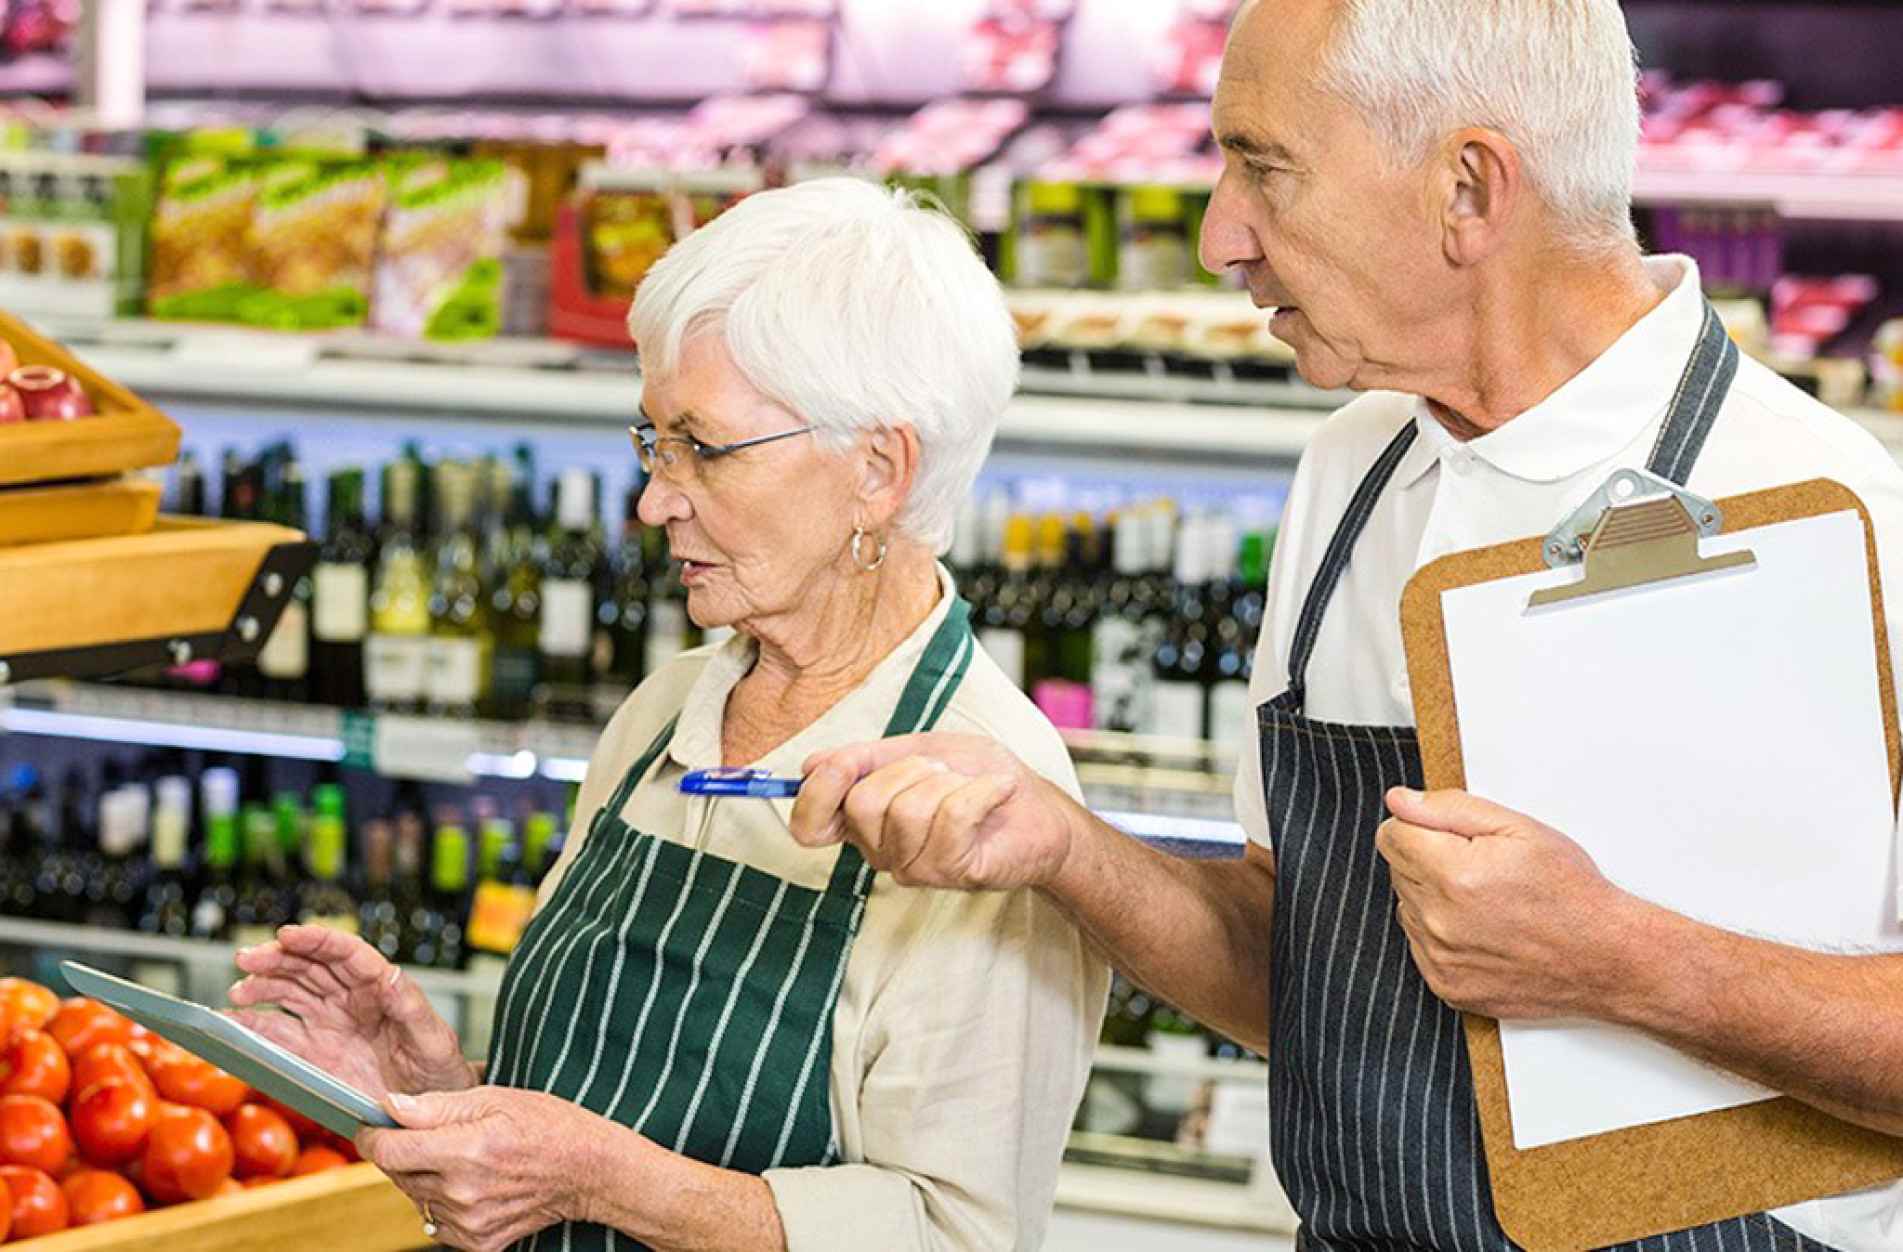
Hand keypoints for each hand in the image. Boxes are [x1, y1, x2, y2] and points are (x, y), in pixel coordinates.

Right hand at [229, 924, 475, 1101]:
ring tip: (237, 991)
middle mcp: (350, 1000)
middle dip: (277, 959)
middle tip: (247, 960)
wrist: (428, 1111)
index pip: (346, 953)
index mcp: (380, 988)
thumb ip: (411, 1008)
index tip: (288, 934)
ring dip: (261, 986)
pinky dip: (253, 1026)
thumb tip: (391, 976)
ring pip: (288, 993)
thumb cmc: (439, 1070)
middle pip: (309, 967)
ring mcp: (328, 1024)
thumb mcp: (433, 1040)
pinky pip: (278, 1033)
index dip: (316, 940)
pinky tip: (232, 1022)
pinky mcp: (313, 1052)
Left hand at [358, 1086, 617, 1251]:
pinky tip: (471, 1185)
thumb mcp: (495, 1098)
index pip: (389, 1152)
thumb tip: (390, 1106)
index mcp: (466, 1150)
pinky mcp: (477, 1243)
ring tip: (462, 1159)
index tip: (374, 1126)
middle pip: (398, 1174)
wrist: (588, 1171)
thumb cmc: (547, 1125)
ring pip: (416, 1197)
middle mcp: (463, 1192)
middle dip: (405, 1152)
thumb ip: (436, 1105)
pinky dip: (444, 1203)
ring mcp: (469, 1223)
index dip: (374, 1136)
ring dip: (425, 1177)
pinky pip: (436, 1222)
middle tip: (434, 1135)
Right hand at [790, 733, 1083, 890]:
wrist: (1040, 809)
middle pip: (861, 803)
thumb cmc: (981, 776)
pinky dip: (980, 790)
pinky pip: (950, 817)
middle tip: (942, 771)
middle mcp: (881, 851)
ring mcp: (914, 867)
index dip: (816, 793)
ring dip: (948, 781)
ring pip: (906, 810)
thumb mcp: (921, 748)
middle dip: (908, 768)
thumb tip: (812, 766)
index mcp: (865, 821)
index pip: (809, 826)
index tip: (843, 764)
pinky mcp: (952, 871)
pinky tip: (996, 791)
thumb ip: (867, 758)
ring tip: (971, 786)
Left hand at [1376, 788, 1652, 1019]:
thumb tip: (1398, 800)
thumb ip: (1449, 808)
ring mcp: (1440, 959)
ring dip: (1433, 898)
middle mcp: (1439, 921)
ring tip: (1485, 900)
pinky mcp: (1446, 986)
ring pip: (1406, 908)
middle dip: (1428, 859)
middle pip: (1396, 870)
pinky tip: (1482, 930)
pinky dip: (1442, 935)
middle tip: (1479, 867)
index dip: (1419, 826)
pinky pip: (1421, 947)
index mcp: (1452, 875)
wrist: (1606, 958)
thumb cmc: (1571, 891)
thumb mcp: (1520, 828)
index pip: (1390, 835)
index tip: (1449, 835)